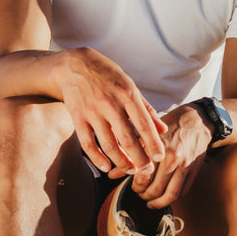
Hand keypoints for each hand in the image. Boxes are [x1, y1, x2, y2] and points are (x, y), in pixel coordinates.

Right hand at [54, 48, 166, 175]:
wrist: (74, 65)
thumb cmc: (107, 75)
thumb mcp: (130, 85)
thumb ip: (146, 109)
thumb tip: (162, 130)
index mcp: (127, 94)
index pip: (144, 124)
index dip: (153, 144)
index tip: (159, 158)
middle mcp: (110, 104)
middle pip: (128, 140)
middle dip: (139, 160)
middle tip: (146, 171)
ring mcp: (92, 112)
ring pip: (109, 145)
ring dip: (121, 162)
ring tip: (130, 170)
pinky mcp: (77, 118)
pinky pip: (87, 143)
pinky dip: (97, 158)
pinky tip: (106, 166)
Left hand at [130, 102, 212, 207]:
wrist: (197, 121)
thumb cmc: (170, 125)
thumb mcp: (147, 134)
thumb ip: (131, 154)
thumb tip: (112, 174)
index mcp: (158, 146)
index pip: (143, 176)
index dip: (136, 186)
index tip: (134, 186)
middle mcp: (172, 157)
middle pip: (155, 188)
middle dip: (145, 195)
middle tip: (140, 194)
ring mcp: (185, 165)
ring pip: (170, 194)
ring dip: (158, 202)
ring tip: (150, 201)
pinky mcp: (194, 170)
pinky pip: (182, 192)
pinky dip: (171, 199)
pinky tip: (163, 198)